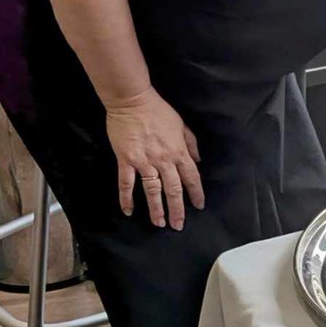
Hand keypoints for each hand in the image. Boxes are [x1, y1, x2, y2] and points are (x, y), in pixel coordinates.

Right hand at [105, 87, 204, 229]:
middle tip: (178, 225)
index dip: (196, 193)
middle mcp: (163, 160)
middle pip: (173, 189)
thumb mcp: (181, 124)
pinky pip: (126, 183)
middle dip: (177, 209)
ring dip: (156, 209)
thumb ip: (190, 143)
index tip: (199, 206)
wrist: (132, 101)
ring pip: (152, 191)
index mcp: (178, 151)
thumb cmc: (158, 110)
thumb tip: (197, 160)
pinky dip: (127, 198)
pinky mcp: (126, 160)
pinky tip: (129, 210)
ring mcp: (143, 162)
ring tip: (159, 224)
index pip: (191, 177)